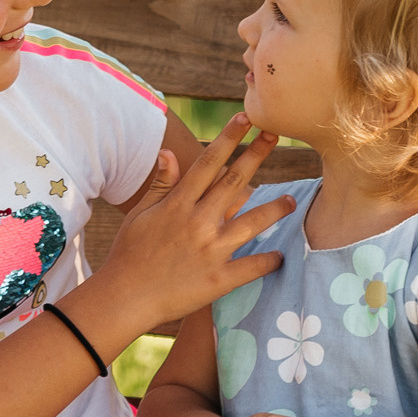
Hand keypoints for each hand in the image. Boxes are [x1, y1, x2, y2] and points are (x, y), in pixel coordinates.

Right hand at [98, 114, 294, 329]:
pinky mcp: (218, 280)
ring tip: (292, 200)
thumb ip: (160, 184)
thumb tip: (168, 151)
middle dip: (256, 155)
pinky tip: (280, 255)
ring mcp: (210, 251)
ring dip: (274, 209)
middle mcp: (197, 222)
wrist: (125, 298)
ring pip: (251, 223)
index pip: (208, 163)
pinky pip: (251, 267)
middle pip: (234, 182)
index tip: (245, 118)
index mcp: (178, 204)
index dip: (228, 138)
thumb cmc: (129, 254)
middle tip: (276, 134)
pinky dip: (268, 261)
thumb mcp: (140, 214)